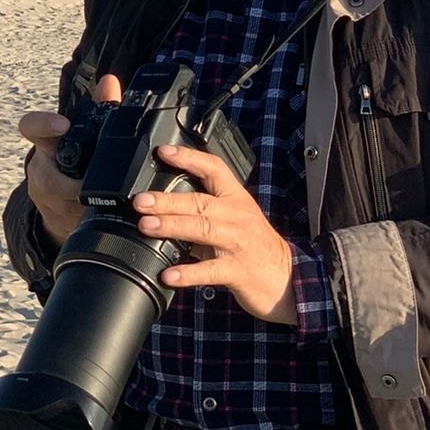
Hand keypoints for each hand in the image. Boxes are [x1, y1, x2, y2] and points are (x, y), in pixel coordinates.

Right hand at [19, 74, 122, 248]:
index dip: (44, 124)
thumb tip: (110, 82)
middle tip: (95, 181)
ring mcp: (49, 201)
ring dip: (88, 203)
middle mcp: (42, 172)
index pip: (33, 127)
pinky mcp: (60, 223)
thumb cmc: (77, 160)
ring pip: (66, 204)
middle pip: (50, 178)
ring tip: (112, 201)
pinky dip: (95, 219)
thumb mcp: (84, 135)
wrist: (62, 204)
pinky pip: (77, 222)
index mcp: (47, 145)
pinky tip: (113, 217)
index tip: (63, 124)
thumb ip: (100, 108)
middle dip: (75, 183)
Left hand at [133, 144, 295, 325]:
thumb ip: (208, 209)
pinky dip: (188, 272)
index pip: (214, 169)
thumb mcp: (237, 218)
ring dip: (171, 226)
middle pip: (199, 201)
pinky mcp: (238, 270)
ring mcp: (238, 243)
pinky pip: (210, 270)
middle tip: (140, 201)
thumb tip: (165, 203)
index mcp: (236, 199)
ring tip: (146, 226)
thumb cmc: (256, 246)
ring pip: (202, 230)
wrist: (288, 278)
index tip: (164, 152)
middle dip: (167, 200)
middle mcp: (237, 217)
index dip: (189, 158)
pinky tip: (169, 274)